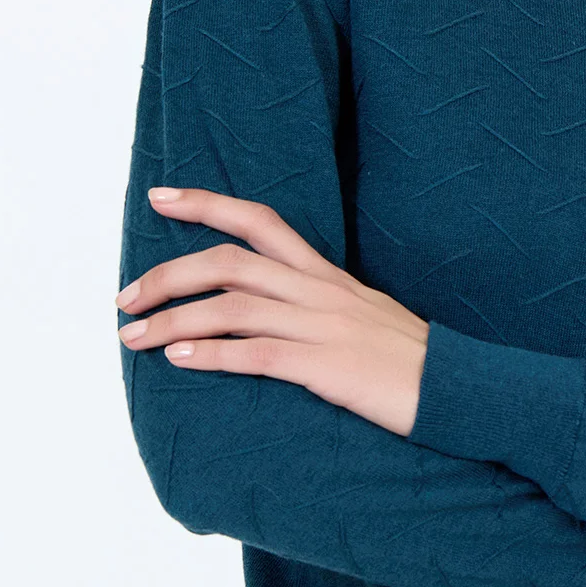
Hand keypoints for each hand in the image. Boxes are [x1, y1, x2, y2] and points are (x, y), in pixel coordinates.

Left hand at [115, 187, 429, 436]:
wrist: (460, 389)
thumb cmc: (409, 360)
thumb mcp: (363, 315)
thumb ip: (317, 306)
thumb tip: (266, 313)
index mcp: (326, 274)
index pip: (260, 221)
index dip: (206, 205)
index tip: (159, 197)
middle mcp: (320, 291)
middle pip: (229, 262)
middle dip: (167, 274)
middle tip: (125, 298)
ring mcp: (322, 327)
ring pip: (232, 307)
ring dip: (172, 318)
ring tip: (133, 337)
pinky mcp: (326, 367)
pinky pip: (256, 354)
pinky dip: (211, 354)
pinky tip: (179, 358)